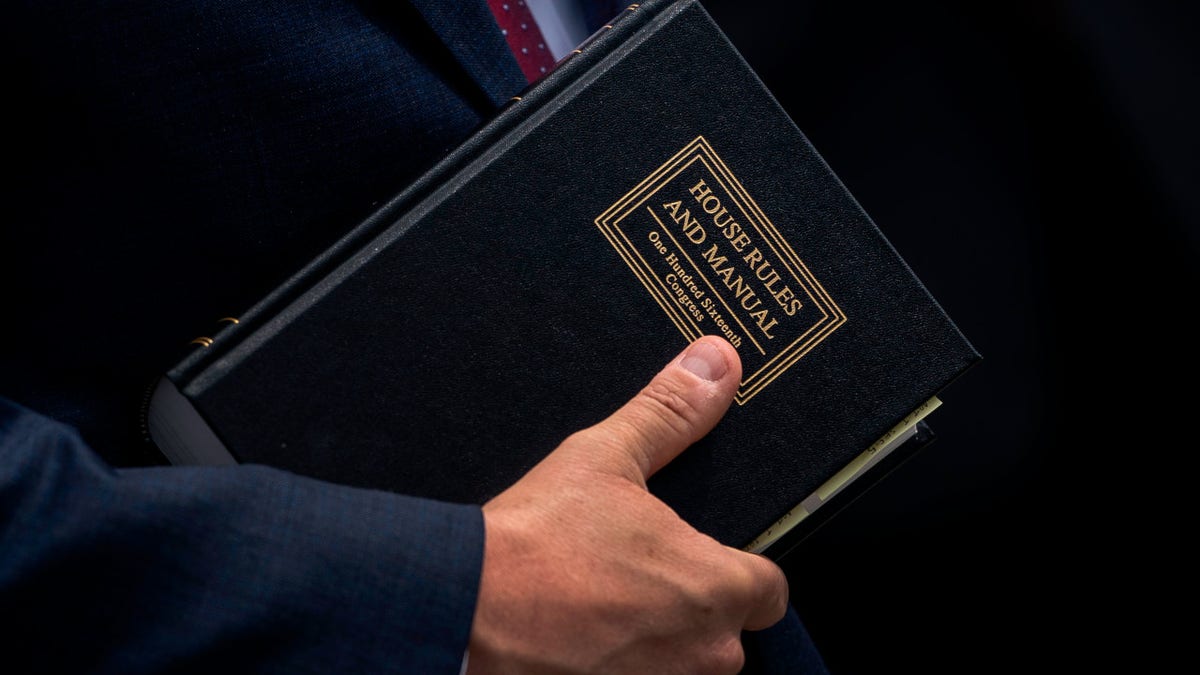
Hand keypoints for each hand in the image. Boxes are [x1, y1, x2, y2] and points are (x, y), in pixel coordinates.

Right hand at [467, 336, 788, 673]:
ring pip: (686, 661)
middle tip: (640, 570)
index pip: (770, 590)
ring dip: (660, 638)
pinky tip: (585, 632)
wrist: (464, 607)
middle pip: (729, 630)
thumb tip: (714, 364)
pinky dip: (624, 663)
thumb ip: (672, 413)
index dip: (742, 568)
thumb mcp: (607, 457)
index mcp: (716, 587)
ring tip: (606, 599)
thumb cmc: (535, 540)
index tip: (702, 554)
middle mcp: (703, 651)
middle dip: (695, 605)